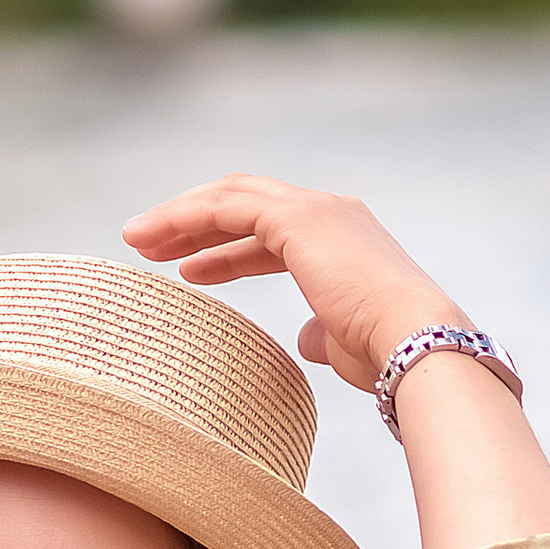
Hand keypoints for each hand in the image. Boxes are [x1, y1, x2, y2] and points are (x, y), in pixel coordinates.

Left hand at [121, 180, 462, 396]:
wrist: (413, 341)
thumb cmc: (384, 351)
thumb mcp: (343, 340)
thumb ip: (320, 330)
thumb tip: (302, 337)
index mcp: (342, 239)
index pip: (270, 231)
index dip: (225, 248)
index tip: (188, 268)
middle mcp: (330, 212)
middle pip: (244, 201)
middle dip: (194, 221)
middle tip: (148, 244)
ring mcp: (315, 210)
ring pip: (230, 197)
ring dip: (180, 216)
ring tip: (137, 240)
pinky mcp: (298, 217)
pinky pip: (227, 207)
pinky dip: (187, 217)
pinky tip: (155, 241)